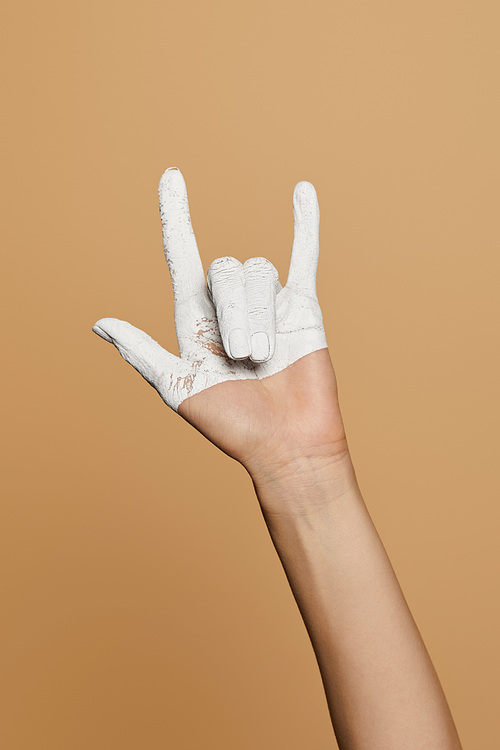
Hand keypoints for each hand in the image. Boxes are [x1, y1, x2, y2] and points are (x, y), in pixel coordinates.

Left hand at [93, 168, 351, 484]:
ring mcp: (267, 303)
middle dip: (233, 313)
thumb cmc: (231, 425)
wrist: (286, 444)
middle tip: (241, 357)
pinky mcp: (302, 306)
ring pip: (259, 271)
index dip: (175, 215)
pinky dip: (305, 224)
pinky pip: (302, 256)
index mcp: (194, 318)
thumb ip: (141, 351)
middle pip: (224, 268)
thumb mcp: (177, 387)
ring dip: (260, 316)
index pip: (181, 254)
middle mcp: (228, 305)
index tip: (171, 176)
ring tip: (265, 356)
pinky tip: (303, 191)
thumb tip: (99, 323)